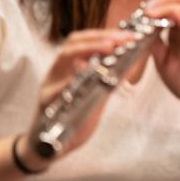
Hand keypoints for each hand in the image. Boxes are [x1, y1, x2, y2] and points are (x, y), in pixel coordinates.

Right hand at [32, 27, 136, 161]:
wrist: (48, 145)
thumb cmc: (73, 116)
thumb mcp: (95, 94)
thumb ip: (109, 78)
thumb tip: (132, 62)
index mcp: (68, 67)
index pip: (82, 41)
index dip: (103, 34)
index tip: (127, 35)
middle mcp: (57, 72)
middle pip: (72, 44)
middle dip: (98, 38)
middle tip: (120, 39)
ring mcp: (50, 86)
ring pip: (63, 59)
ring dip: (87, 49)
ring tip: (109, 47)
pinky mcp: (47, 103)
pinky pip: (58, 88)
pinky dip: (73, 78)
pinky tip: (86, 72)